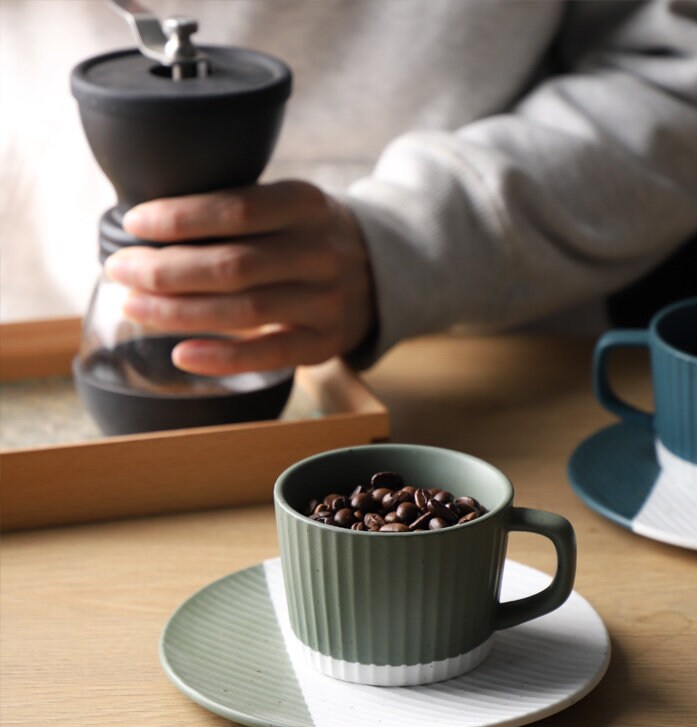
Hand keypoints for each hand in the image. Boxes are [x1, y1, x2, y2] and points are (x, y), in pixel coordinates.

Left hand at [104, 181, 374, 374]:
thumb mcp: (290, 205)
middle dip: (167, 270)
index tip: (135, 223)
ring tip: (134, 307)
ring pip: (246, 311)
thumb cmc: (310, 235)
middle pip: (235, 265)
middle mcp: (323, 253)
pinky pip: (270, 354)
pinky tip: (180, 353)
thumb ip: (240, 211)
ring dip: (180, 312)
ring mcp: (328, 301)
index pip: (239, 209)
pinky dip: (223, 358)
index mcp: (309, 205)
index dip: (182, 218)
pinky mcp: (326, 342)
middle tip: (120, 270)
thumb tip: (151, 231)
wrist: (382, 272)